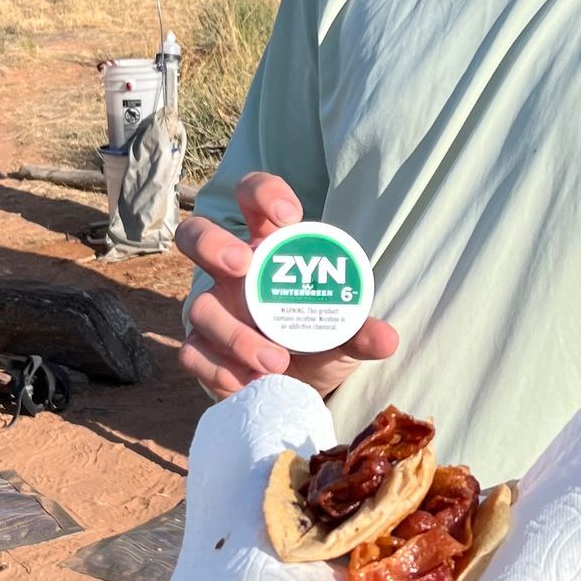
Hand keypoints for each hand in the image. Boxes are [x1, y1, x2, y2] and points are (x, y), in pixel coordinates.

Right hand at [177, 173, 398, 400]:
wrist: (301, 387)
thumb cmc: (320, 339)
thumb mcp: (346, 335)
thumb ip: (362, 332)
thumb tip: (386, 339)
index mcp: (269, 246)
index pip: (254, 198)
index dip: (263, 193)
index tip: (289, 215)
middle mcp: (233, 272)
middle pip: (196, 234)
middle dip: (212, 243)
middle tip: (243, 266)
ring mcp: (213, 308)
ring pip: (198, 306)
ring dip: (236, 334)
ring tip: (276, 361)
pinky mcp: (202, 347)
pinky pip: (194, 353)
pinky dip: (222, 371)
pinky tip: (251, 384)